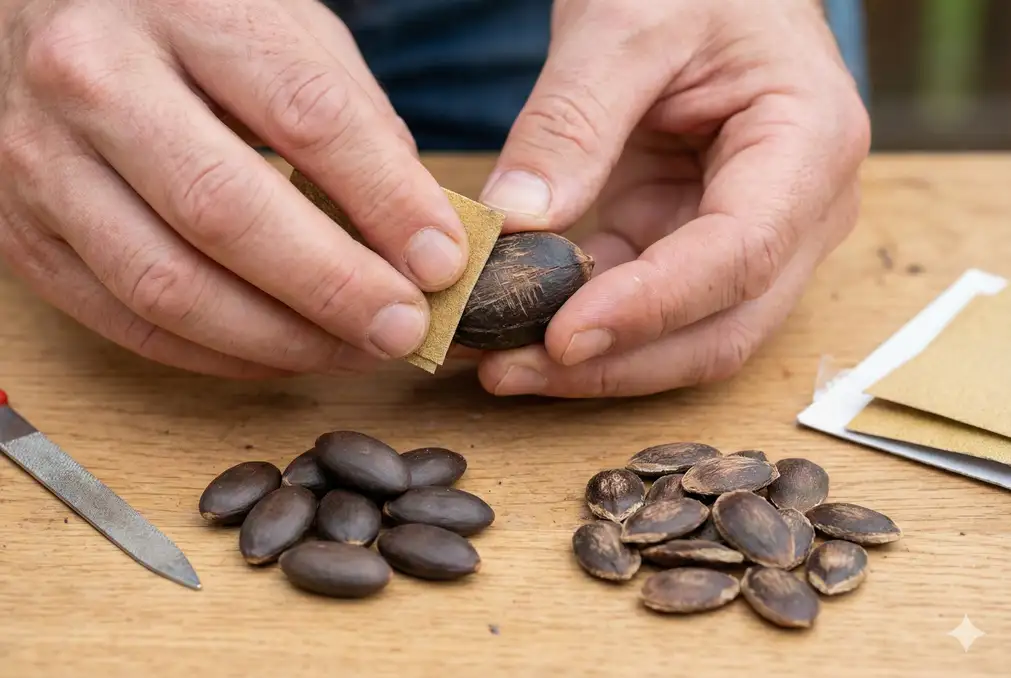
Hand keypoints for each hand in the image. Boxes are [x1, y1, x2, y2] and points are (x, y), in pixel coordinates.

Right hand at [0, 0, 469, 377]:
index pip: (305, 116)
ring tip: (354, 353)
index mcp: (182, 8)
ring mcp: (41, 161)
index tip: (444, 262)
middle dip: (332, 288)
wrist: (39, 9)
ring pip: (167, 285)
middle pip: (224, 210)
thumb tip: (416, 234)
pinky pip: (126, 322)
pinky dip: (217, 354)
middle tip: (404, 329)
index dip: (386, 200)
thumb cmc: (185, 19)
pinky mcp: (22, 234)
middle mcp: (93, 80)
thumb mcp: (283, 26)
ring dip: (279, 340)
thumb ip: (350, 118)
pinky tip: (281, 353)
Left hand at [475, 0, 869, 396]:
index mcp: (809, 143)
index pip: (741, 254)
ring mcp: (754, 238)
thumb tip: (515, 222)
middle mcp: (799, 212)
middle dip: (616, 362)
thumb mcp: (624, 27)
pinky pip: (650, 310)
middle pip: (723, 326)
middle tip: (508, 369)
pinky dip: (587, 327)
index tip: (561, 335)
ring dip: (596, 363)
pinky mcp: (698, 246)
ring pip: (688, 338)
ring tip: (500, 362)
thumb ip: (571, 121)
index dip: (652, 307)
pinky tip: (520, 330)